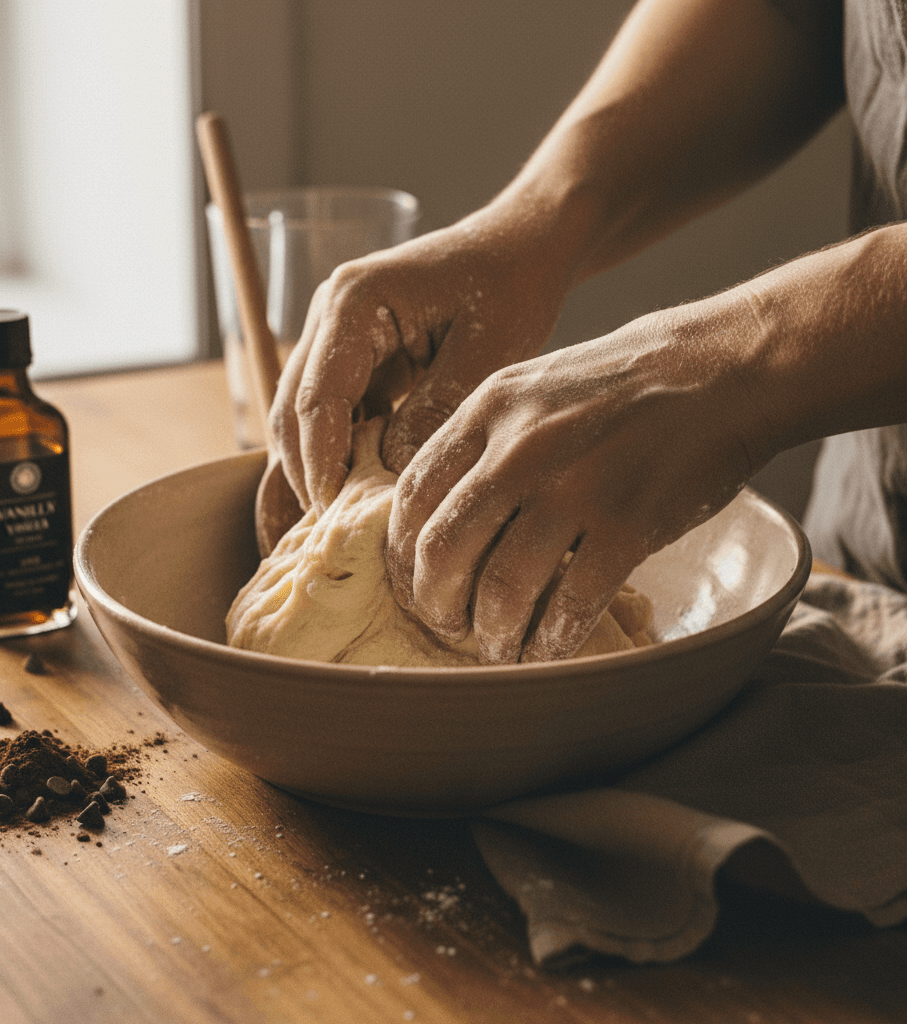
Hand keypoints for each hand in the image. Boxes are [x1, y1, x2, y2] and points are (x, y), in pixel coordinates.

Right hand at [269, 200, 570, 511]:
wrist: (520, 248)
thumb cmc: (509, 286)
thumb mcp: (486, 351)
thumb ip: (435, 410)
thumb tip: (388, 473)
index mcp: (354, 303)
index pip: (317, 399)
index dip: (321, 464)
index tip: (334, 518)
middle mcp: (328, 318)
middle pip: (293, 413)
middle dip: (306, 477)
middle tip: (328, 537)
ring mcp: (334, 340)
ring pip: (303, 420)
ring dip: (316, 471)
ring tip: (332, 530)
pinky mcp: (352, 361)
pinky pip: (332, 418)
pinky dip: (339, 458)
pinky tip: (355, 499)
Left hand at [385, 301, 763, 663]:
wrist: (723, 367)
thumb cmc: (625, 380)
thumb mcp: (534, 386)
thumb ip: (485, 440)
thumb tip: (447, 511)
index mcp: (488, 409)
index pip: (412, 493)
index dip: (402, 549)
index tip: (412, 578)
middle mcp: (519, 449)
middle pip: (443, 548)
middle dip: (434, 602)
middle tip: (445, 625)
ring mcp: (574, 488)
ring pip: (503, 587)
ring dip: (493, 632)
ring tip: (498, 646)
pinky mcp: (628, 525)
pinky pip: (572, 604)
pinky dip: (552, 639)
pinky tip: (548, 650)